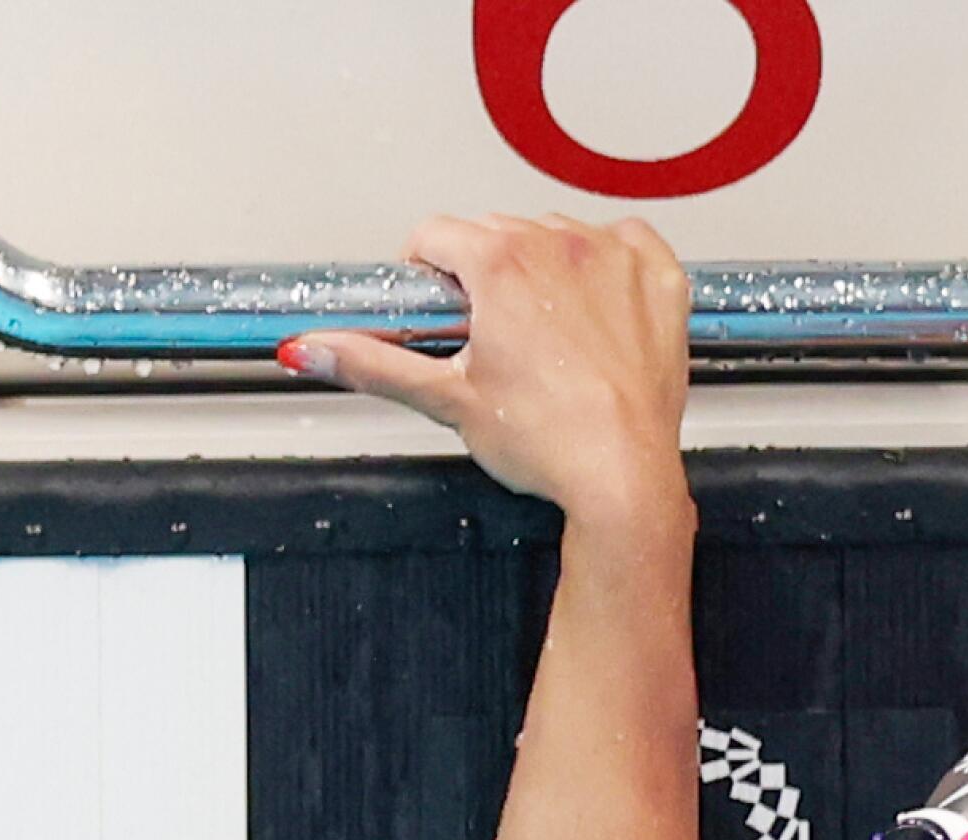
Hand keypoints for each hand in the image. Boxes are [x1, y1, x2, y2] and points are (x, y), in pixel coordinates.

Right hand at [277, 212, 690, 523]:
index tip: (440, 306)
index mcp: (500, 263)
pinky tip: (599, 315)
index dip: (428, 273)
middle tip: (496, 340)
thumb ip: (373, 363)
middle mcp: (557, 245)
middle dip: (486, 276)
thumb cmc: (549, 444)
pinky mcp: (657, 279)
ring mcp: (613, 258)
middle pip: (496, 233)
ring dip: (546, 271)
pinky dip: (610, 270)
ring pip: (558, 237)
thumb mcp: (448, 400)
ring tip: (550, 338)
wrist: (624, 478)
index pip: (436, 234)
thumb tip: (310, 348)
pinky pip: (626, 244)